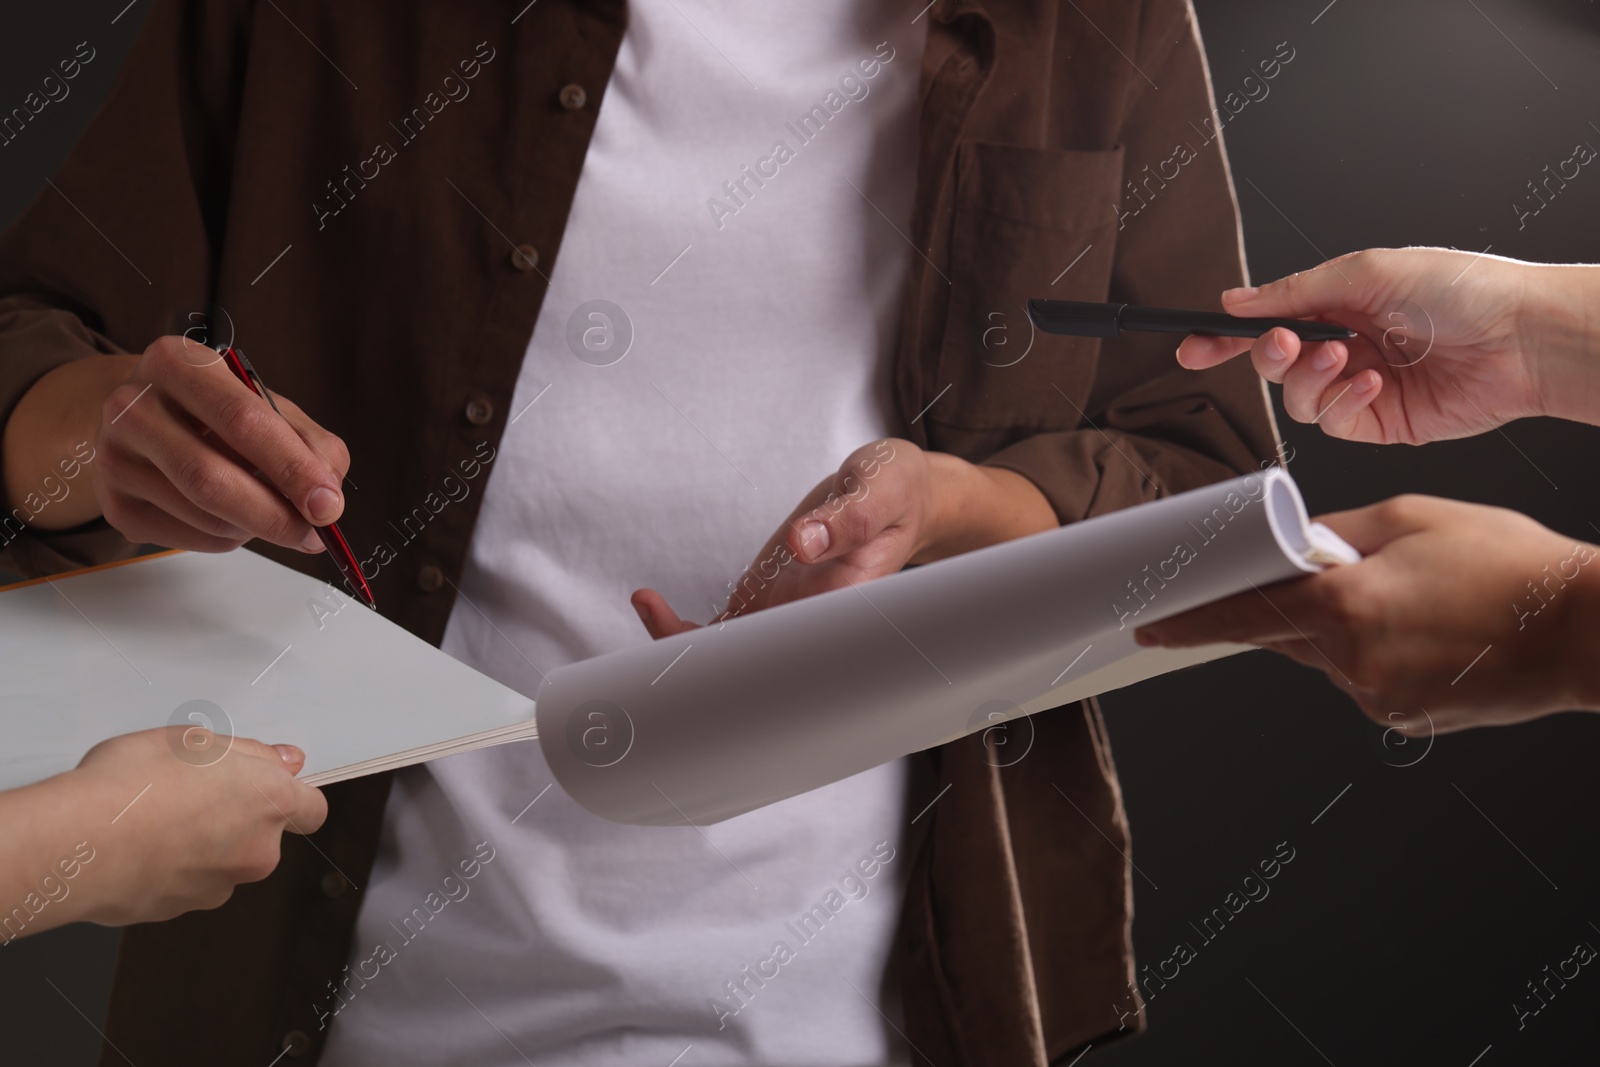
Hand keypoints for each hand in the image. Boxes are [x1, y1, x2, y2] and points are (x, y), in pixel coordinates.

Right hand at [24, 728, 327, 927]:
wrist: (76, 844)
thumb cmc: (130, 785)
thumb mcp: (193, 740)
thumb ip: (250, 753)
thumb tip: (281, 761)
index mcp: (269, 802)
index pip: (312, 809)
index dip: (292, 797)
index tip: (268, 786)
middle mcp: (256, 851)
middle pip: (264, 837)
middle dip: (237, 819)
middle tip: (192, 793)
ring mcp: (219, 886)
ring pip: (224, 863)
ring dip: (203, 845)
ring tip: (156, 818)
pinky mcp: (181, 910)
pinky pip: (188, 883)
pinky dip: (173, 869)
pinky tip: (140, 846)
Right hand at [93, 335, 350, 550]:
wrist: (147, 417)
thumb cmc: (217, 410)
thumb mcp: (270, 406)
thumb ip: (311, 444)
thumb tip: (327, 498)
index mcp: (178, 362)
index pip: (242, 420)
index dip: (291, 467)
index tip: (328, 503)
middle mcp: (133, 404)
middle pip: (210, 478)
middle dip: (275, 515)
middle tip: (314, 534)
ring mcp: (115, 456)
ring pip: (203, 515)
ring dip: (254, 528)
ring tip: (272, 514)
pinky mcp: (113, 503)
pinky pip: (188, 538)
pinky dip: (227, 540)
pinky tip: (233, 517)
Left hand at [631, 439, 1057, 636]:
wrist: (899, 492)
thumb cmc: (898, 492)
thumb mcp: (880, 489)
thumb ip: (847, 516)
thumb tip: (805, 541)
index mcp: (845, 609)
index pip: (796, 662)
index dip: (751, 675)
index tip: (708, 665)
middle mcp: (812, 625)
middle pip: (753, 675)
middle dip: (702, 670)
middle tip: (657, 630)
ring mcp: (785, 618)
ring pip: (729, 660)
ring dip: (683, 646)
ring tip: (648, 604)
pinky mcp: (767, 603)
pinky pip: (720, 633)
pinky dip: (683, 629)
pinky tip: (651, 602)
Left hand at [1134, 495, 1599, 732]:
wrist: (1585, 632)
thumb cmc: (1511, 565)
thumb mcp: (1415, 517)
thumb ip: (1338, 533)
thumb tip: (1292, 544)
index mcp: (1346, 605)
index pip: (1242, 612)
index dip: (1189, 619)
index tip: (1148, 624)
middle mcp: (1351, 660)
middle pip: (1277, 634)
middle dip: (1274, 607)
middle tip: (1299, 582)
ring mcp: (1374, 697)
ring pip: (1318, 656)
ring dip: (1331, 627)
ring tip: (1402, 598)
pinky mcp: (1398, 718)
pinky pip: (1355, 678)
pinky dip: (1364, 652)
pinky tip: (1416, 631)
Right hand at [1174, 248, 1583, 443]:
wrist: (1523, 338)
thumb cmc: (1464, 289)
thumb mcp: (1368, 271)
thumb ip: (1295, 290)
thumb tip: (1239, 301)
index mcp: (1343, 302)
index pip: (1269, 323)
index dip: (1226, 338)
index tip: (1194, 347)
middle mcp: (1349, 345)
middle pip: (1275, 365)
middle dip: (1271, 356)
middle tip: (1289, 342)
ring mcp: (1363, 387)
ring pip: (1299, 399)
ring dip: (1311, 379)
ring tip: (1344, 356)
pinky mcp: (1382, 423)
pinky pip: (1334, 423)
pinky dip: (1344, 402)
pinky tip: (1372, 381)